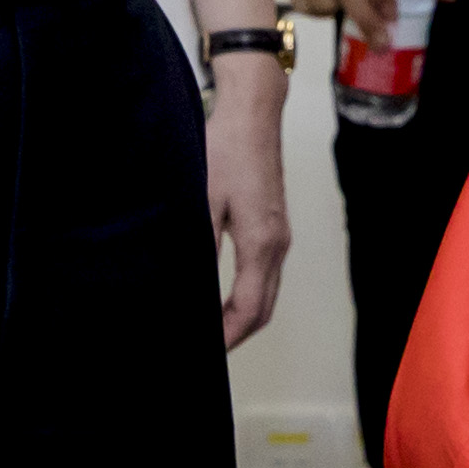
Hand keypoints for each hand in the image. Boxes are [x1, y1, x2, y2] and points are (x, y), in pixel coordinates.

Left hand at [202, 55, 291, 343]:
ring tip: (212, 330)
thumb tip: (188, 287)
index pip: (248, 310)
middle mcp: (278, 245)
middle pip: (263, 309)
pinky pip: (267, 274)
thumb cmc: (225, 151)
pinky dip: (249, 295)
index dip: (226, 338)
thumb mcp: (202, 202)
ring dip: (243, 316)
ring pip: (267, 293)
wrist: (252, 115)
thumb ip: (199, 249)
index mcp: (261, 244)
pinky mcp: (275, 225)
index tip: (204, 352)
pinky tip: (225, 296)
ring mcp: (280, 236)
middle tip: (206, 351)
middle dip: (237, 335)